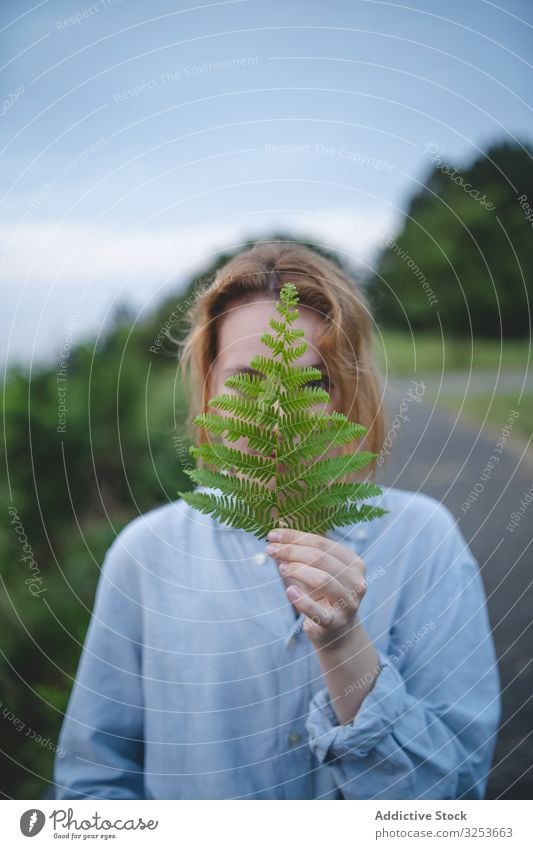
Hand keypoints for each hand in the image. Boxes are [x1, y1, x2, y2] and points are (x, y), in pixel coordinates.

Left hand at [265, 527, 367, 649]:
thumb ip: (300, 550)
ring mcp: (349, 603)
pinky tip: (289, 591)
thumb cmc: (322, 595)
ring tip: (281, 568)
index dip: (296, 536)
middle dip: (292, 550)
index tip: (272, 534)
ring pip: (322, 579)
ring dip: (297, 570)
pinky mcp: (336, 623)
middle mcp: (356, 581)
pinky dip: (302, 600)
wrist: (336, 633)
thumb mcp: (313, 570)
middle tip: (270, 549)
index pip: (322, 543)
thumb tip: (278, 524)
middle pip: (321, 558)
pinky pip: (318, 610)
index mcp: (354, 563)